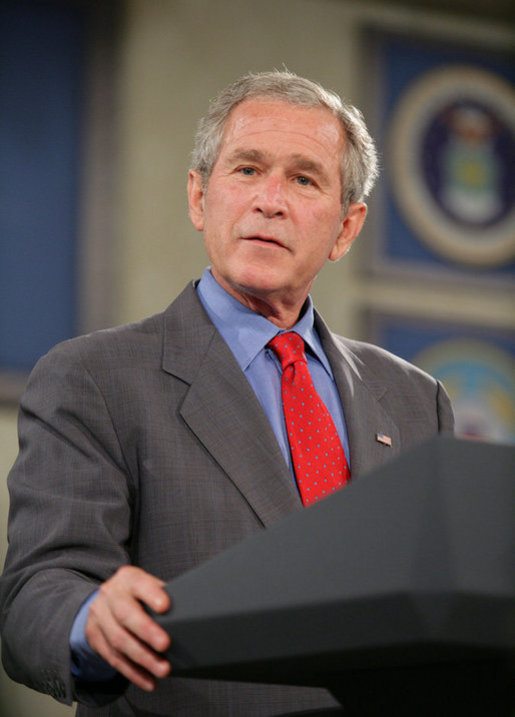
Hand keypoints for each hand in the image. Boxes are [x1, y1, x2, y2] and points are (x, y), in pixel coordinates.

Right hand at [85, 565, 171, 690]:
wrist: (104, 599)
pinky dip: (132, 672)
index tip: (165, 606)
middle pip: (126, 614)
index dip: (151, 595)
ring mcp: (99, 616)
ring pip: (119, 641)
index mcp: (127, 579)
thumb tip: (189, 611)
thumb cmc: (136, 593)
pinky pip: (113, 658)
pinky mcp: (94, 637)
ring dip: (142, 659)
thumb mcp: (146, 585)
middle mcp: (110, 595)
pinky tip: (148, 680)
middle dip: (146, 632)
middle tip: (165, 645)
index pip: (139, 584)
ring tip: (162, 670)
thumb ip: (161, 595)